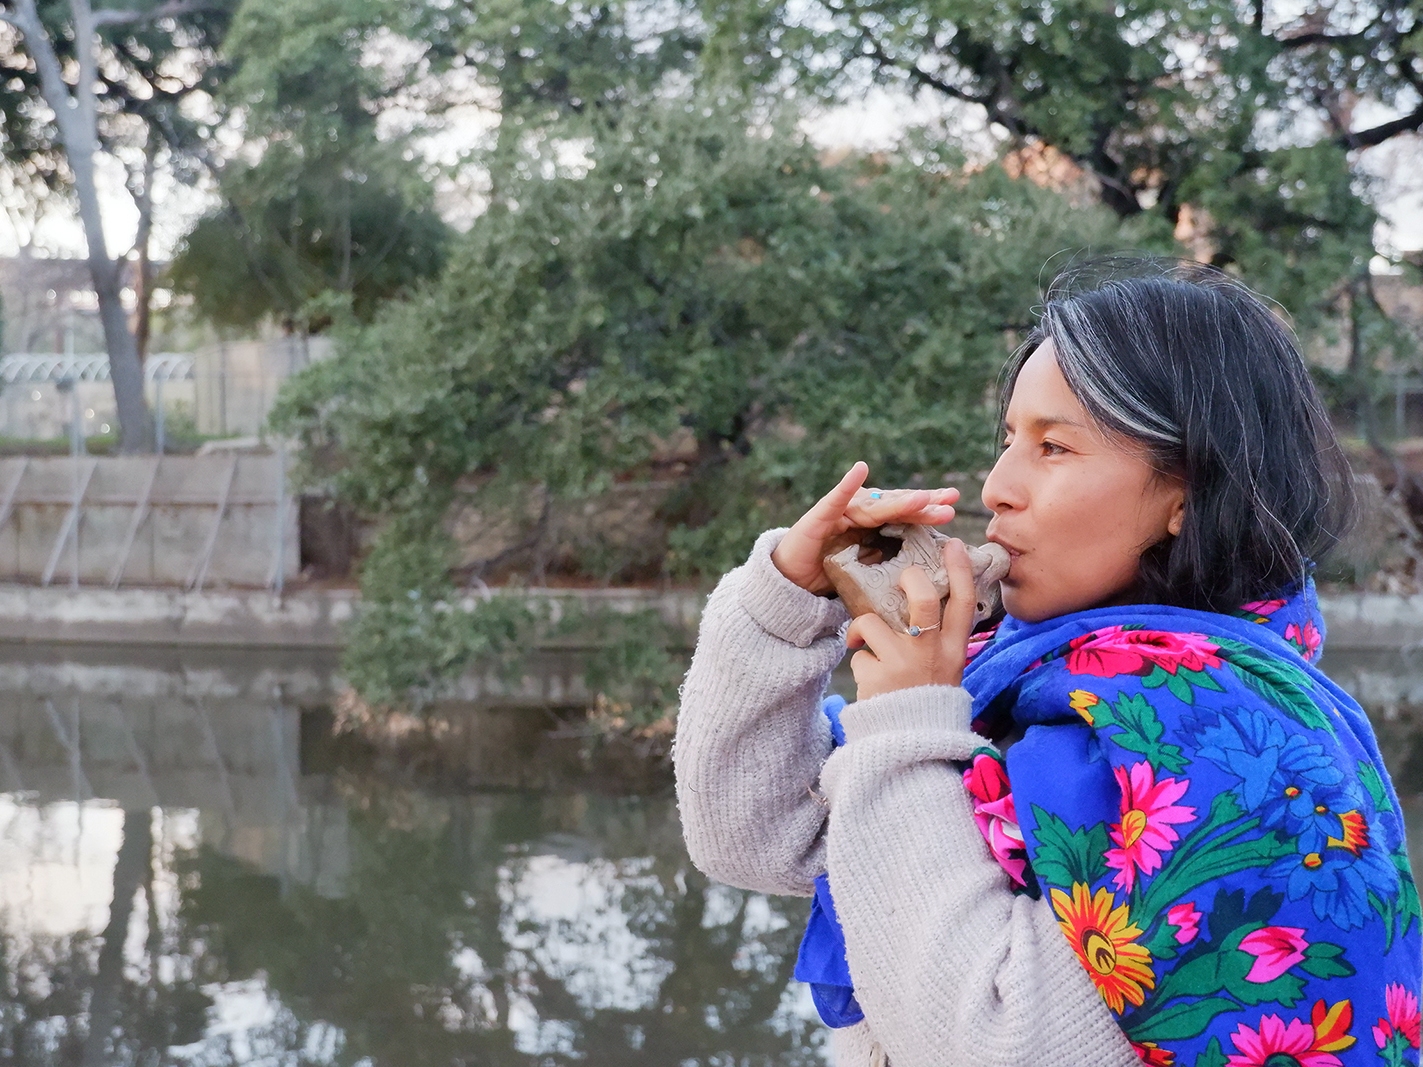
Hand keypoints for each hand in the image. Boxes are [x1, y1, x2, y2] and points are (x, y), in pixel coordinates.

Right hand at [770, 462, 958, 594]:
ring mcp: (841, 512)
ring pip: (875, 506)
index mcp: (874, 524)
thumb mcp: (868, 570)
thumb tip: (929, 564)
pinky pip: (836, 500)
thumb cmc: (831, 572)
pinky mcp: (820, 517)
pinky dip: (847, 484)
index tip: (952, 506)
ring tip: (921, 498)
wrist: (792, 580)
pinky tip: (860, 469)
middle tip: (948, 500)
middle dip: (923, 504)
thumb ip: (890, 558)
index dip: (928, 509)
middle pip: (897, 506)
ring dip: (898, 501)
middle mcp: (861, 512)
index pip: (906, 514)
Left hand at [846, 538, 976, 698]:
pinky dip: (860, 661)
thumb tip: (927, 598)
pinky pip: (859, 654)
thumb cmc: (927, 696)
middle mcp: (932, 653)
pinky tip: (869, 676)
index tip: (951, 544)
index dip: (958, 569)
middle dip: (908, 579)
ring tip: (863, 641)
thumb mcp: (946, 667)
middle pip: (922, 598)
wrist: (912, 743)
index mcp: (953, 648)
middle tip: (899, 579)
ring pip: (873, 621)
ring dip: (862, 628)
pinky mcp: (878, 677)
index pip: (963, 601)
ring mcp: (904, 664)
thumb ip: (940, 637)